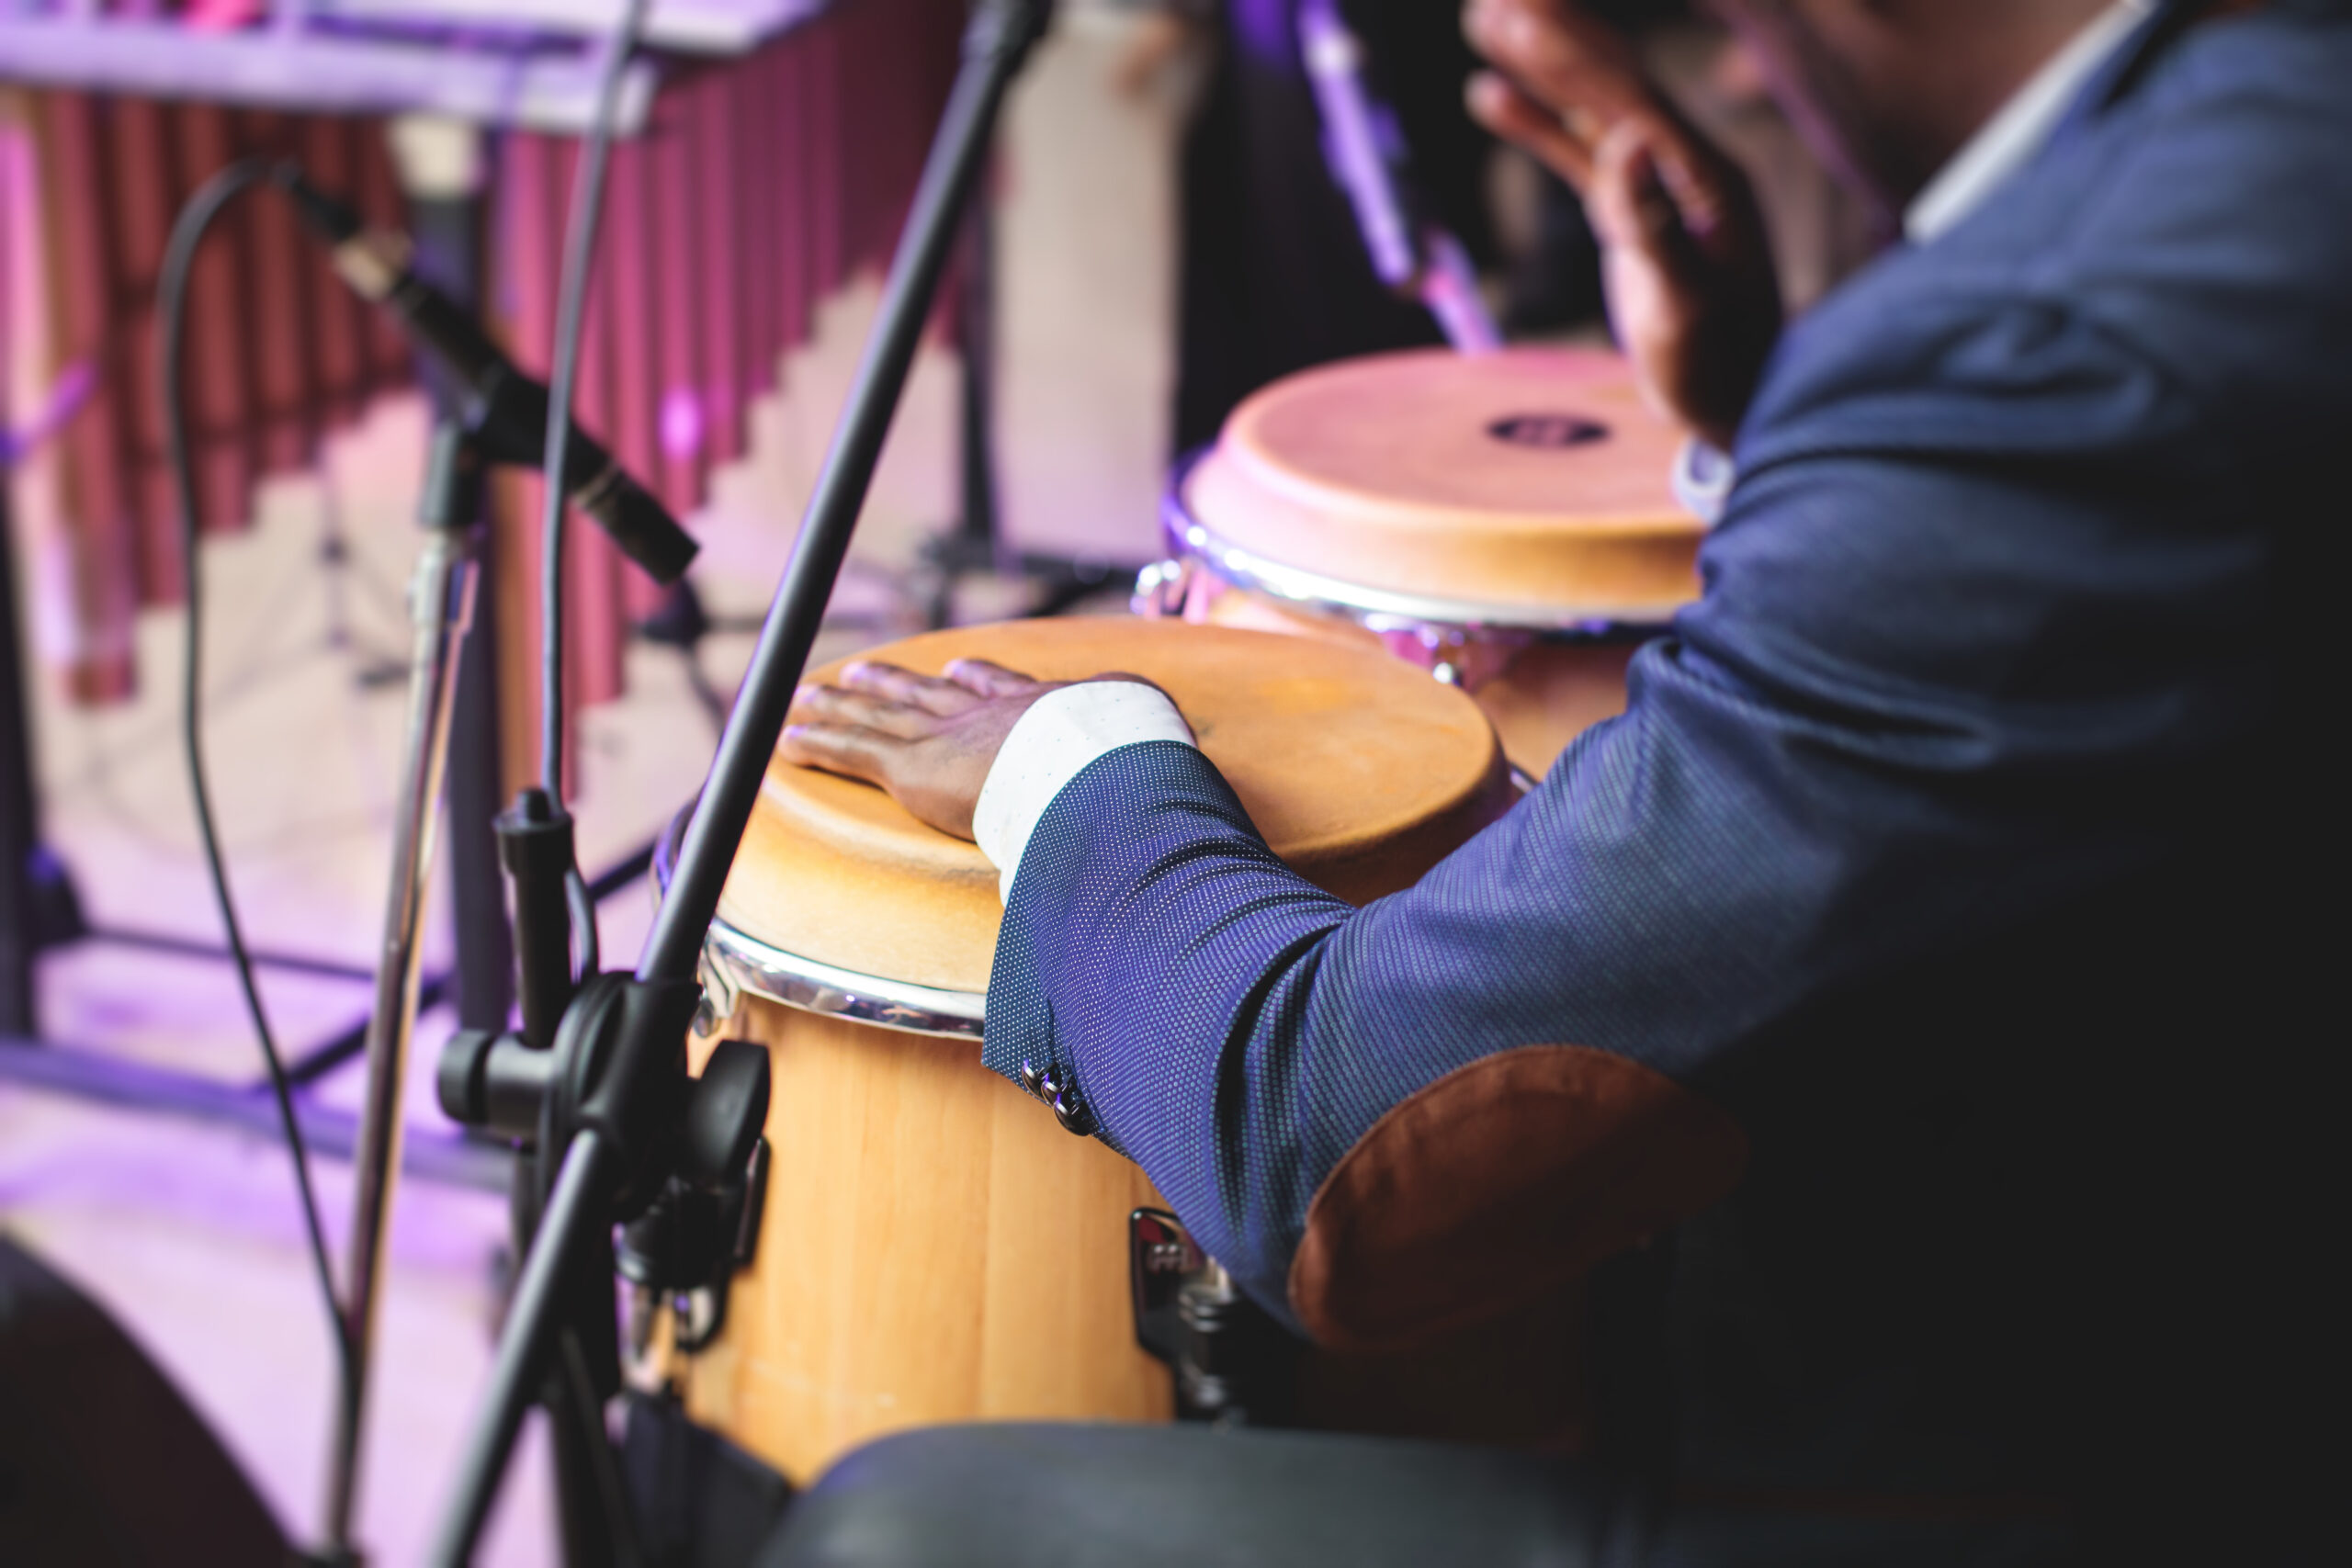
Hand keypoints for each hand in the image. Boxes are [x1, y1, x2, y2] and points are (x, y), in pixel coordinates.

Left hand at [782, 660, 1176, 840]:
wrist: (1103, 765)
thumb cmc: (1135, 772)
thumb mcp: (1153, 761)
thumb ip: (1149, 771)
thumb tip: (1182, 801)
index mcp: (1044, 712)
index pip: (1001, 691)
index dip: (976, 680)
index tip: (959, 669)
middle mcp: (989, 715)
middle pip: (929, 693)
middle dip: (896, 683)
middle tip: (866, 671)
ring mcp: (950, 737)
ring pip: (880, 716)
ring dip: (842, 706)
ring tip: (810, 695)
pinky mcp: (915, 767)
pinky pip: (854, 751)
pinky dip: (818, 744)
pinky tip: (787, 738)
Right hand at [1462, 0, 1780, 448]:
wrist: (1739, 407)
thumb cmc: (1715, 367)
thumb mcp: (1683, 304)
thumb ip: (1653, 223)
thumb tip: (1626, 141)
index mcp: (1707, 179)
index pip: (1630, 99)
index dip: (1574, 54)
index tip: (1521, 13)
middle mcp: (1688, 167)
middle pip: (1612, 82)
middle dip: (1553, 33)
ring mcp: (1661, 186)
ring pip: (1592, 107)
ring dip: (1539, 62)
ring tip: (1481, 18)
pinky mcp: (1635, 213)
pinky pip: (1579, 154)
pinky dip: (1537, 122)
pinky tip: (1488, 94)